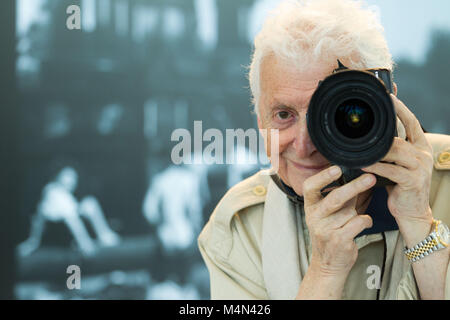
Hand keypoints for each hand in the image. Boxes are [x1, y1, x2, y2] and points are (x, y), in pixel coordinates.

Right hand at [303, 166, 375, 276]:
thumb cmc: (331, 232)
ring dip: (357, 212)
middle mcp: (314, 217)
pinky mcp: (338, 240)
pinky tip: (363, 224)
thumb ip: (339, 195)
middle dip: (354, 186)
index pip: (310, 187)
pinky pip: (359, 222)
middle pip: (335, 198)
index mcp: (310, 207)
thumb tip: (356, 174)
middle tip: (370, 178)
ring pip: (350, 211)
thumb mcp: (329, 213)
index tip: (337, 169)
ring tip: (353, 219)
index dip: (323, 177)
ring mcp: (325, 230)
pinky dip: (366, 221)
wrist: (328, 264)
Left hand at [361, 95, 433, 236]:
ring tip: (359, 144)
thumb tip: (371, 136)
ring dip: (376, 148)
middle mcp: (422, 154)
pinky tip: (363, 164)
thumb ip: (389, 149)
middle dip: (384, 127)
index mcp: (420, 147)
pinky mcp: (412, 181)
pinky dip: (375, 166)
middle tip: (366, 117)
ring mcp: (419, 168)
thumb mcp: (397, 164)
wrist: (412, 213)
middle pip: (401, 135)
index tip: (389, 95)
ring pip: (395, 151)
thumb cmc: (401, 187)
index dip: (400, 108)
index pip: (412, 121)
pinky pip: (391, 170)